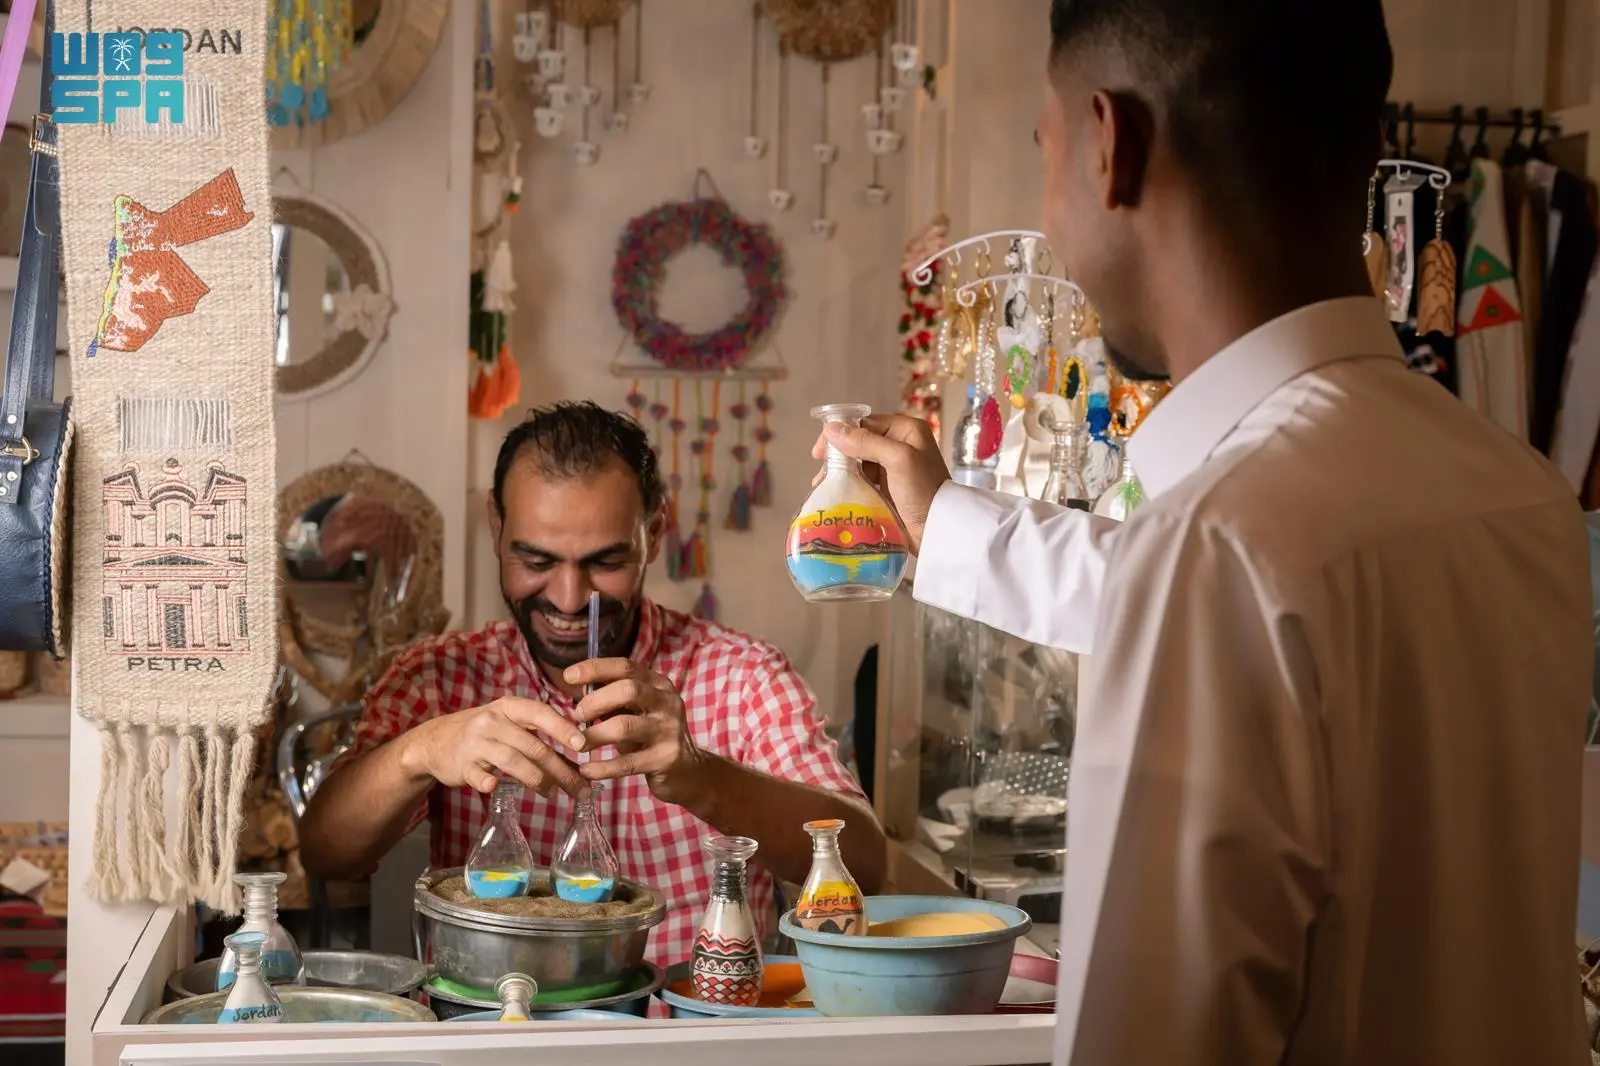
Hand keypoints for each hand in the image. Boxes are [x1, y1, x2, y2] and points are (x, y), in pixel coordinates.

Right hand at [404, 697, 588, 797]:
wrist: (435, 741)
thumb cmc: (485, 733)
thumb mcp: (510, 725)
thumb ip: (540, 738)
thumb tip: (579, 763)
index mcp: (509, 707)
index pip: (541, 713)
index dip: (563, 728)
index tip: (583, 745)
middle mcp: (493, 721)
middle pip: (534, 746)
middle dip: (561, 770)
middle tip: (580, 788)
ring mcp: (476, 743)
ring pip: (513, 761)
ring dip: (537, 780)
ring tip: (552, 792)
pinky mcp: (462, 765)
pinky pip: (477, 774)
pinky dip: (486, 781)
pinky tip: (495, 786)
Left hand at [563, 658, 706, 805]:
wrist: (689, 771)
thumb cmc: (653, 736)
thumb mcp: (638, 712)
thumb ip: (613, 701)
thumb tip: (578, 689)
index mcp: (659, 685)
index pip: (626, 667)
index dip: (595, 668)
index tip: (568, 675)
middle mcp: (667, 703)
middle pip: (628, 690)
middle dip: (596, 701)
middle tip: (576, 715)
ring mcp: (668, 730)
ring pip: (625, 726)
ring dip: (595, 735)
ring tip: (578, 744)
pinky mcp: (666, 758)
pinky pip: (628, 763)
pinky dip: (603, 767)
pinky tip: (586, 770)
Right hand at [810, 413, 950, 552]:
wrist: (936, 531)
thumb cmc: (923, 492)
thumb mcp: (898, 460)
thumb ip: (865, 442)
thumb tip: (831, 428)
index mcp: (906, 430)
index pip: (865, 423)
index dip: (840, 434)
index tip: (820, 451)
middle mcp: (900, 444)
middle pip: (859, 442)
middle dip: (838, 455)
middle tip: (822, 472)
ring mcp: (893, 467)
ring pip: (857, 462)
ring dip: (840, 472)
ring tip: (824, 485)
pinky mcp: (887, 487)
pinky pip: (862, 479)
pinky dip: (848, 484)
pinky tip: (836, 492)